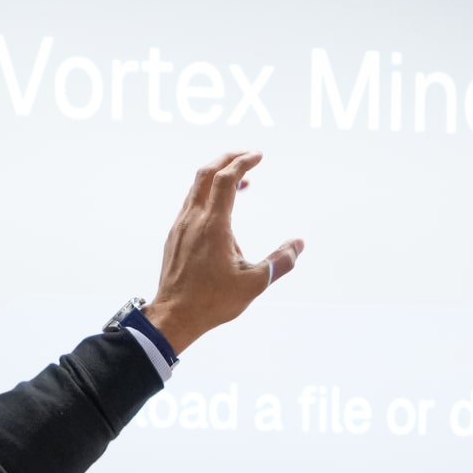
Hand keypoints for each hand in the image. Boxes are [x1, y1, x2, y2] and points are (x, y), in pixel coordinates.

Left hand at [145, 151, 302, 354]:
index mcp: (213, 225)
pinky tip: (221, 209)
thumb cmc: (212, 301)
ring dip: (217, 176)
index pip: (226, 179)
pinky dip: (207, 194)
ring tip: (241, 182)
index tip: (259, 156)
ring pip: (196, 188)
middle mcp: (193, 219)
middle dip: (228, 158)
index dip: (243, 162)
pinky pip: (191, 204)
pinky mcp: (174, 237)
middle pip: (206, 173)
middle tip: (248, 156)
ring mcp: (180, 227)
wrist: (174, 316)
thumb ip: (280, 261)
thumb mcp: (254, 283)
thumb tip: (299, 244)